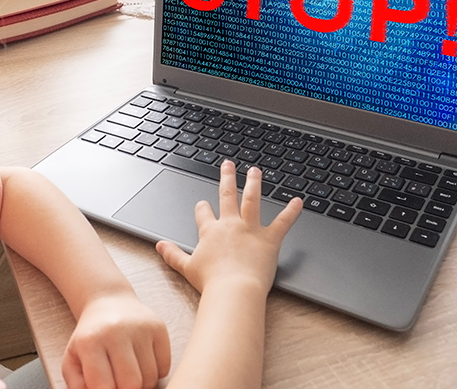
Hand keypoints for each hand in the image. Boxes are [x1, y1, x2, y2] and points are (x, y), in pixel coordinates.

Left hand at [61, 291, 170, 388]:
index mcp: (90, 341)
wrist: (109, 301)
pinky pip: (164, 367)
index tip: (106, 388)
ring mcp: (140, 328)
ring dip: (142, 384)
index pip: (103, 385)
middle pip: (131, 383)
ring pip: (150, 377)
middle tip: (119, 383)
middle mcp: (116, 332)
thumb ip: (77, 384)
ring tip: (129, 373)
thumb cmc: (91, 336)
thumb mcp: (73, 358)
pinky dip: (155, 373)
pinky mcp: (158, 328)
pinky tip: (142, 363)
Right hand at [155, 161, 301, 295]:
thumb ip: (172, 255)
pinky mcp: (269, 239)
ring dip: (254, 183)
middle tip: (228, 165)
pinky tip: (298, 201)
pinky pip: (283, 222)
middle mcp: (230, 224)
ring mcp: (250, 229)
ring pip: (252, 199)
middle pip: (227, 195)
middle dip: (227, 178)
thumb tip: (159, 245)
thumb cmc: (211, 282)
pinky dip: (292, 211)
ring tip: (255, 171)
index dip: (202, 208)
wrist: (233, 290)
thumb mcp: (186, 267)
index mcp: (210, 231)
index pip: (204, 213)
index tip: (202, 204)